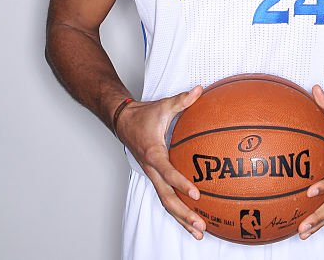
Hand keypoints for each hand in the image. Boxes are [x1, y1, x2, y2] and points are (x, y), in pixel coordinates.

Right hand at [115, 86, 206, 239]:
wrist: (122, 121)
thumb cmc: (143, 115)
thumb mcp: (162, 106)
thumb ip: (182, 100)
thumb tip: (199, 90)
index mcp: (153, 153)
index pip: (168, 172)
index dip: (181, 183)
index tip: (196, 193)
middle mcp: (152, 170)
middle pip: (167, 197)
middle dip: (184, 213)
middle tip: (201, 225)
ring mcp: (152, 176)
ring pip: (166, 202)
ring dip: (182, 218)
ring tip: (200, 232)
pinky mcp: (155, 178)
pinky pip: (166, 197)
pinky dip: (178, 210)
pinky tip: (192, 219)